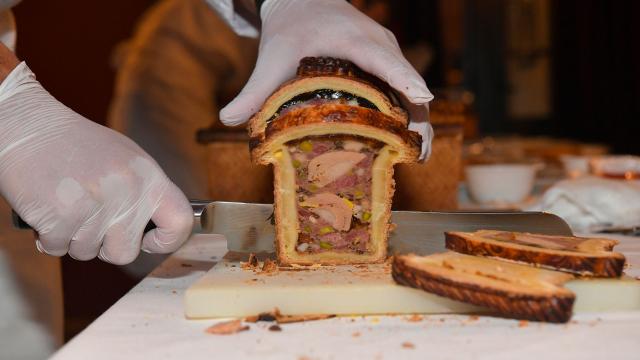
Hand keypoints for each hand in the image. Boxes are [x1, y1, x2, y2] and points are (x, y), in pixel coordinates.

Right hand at [0, 63, 192, 263]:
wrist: (28, 125)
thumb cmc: (77, 143)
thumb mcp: (127, 159)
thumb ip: (145, 193)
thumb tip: (158, 229)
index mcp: (148, 177)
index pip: (180, 221)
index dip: (167, 241)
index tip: (149, 241)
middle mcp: (126, 192)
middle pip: (125, 252)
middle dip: (105, 246)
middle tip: (90, 222)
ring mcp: (93, 205)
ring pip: (87, 253)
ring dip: (73, 239)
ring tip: (66, 206)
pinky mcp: (58, 216)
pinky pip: (57, 249)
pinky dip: (49, 238)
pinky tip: (47, 211)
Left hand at [219, 0, 432, 156]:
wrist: (304, 1)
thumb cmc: (292, 27)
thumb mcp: (272, 55)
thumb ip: (254, 89)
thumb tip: (228, 119)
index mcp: (355, 40)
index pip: (385, 59)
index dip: (404, 79)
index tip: (420, 97)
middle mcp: (380, 46)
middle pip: (408, 82)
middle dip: (417, 116)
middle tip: (417, 154)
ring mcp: (388, 54)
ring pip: (412, 88)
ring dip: (417, 121)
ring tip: (416, 158)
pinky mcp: (388, 64)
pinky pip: (405, 90)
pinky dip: (409, 115)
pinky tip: (403, 145)